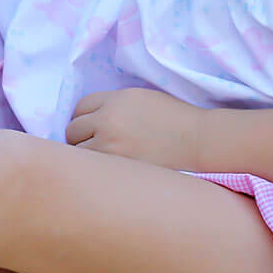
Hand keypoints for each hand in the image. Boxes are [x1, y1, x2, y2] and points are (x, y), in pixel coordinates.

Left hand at [65, 88, 202, 170]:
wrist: (199, 141)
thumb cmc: (177, 119)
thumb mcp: (144, 99)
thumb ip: (116, 105)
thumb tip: (94, 118)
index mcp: (116, 100)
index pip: (81, 106)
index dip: (83, 117)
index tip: (89, 127)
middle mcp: (108, 120)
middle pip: (73, 129)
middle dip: (79, 137)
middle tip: (93, 146)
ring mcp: (110, 146)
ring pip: (78, 153)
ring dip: (85, 157)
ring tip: (100, 163)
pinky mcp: (117, 169)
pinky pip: (93, 170)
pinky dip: (96, 172)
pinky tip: (108, 173)